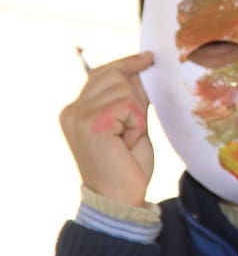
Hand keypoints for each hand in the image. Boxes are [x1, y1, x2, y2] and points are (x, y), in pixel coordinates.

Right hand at [60, 52, 153, 205]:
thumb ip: (130, 98)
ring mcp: (78, 116)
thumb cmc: (128, 165)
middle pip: (114, 75)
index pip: (102, 73)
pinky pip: (127, 105)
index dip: (127, 63)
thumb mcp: (130, 124)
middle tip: (135, 127)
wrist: (120, 198)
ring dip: (137, 114)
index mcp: (77, 110)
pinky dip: (137, 123)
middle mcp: (72, 110)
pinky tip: (127, 142)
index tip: (148, 57)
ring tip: (127, 139)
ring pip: (124, 88)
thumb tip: (141, 68)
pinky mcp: (90, 123)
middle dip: (136, 95)